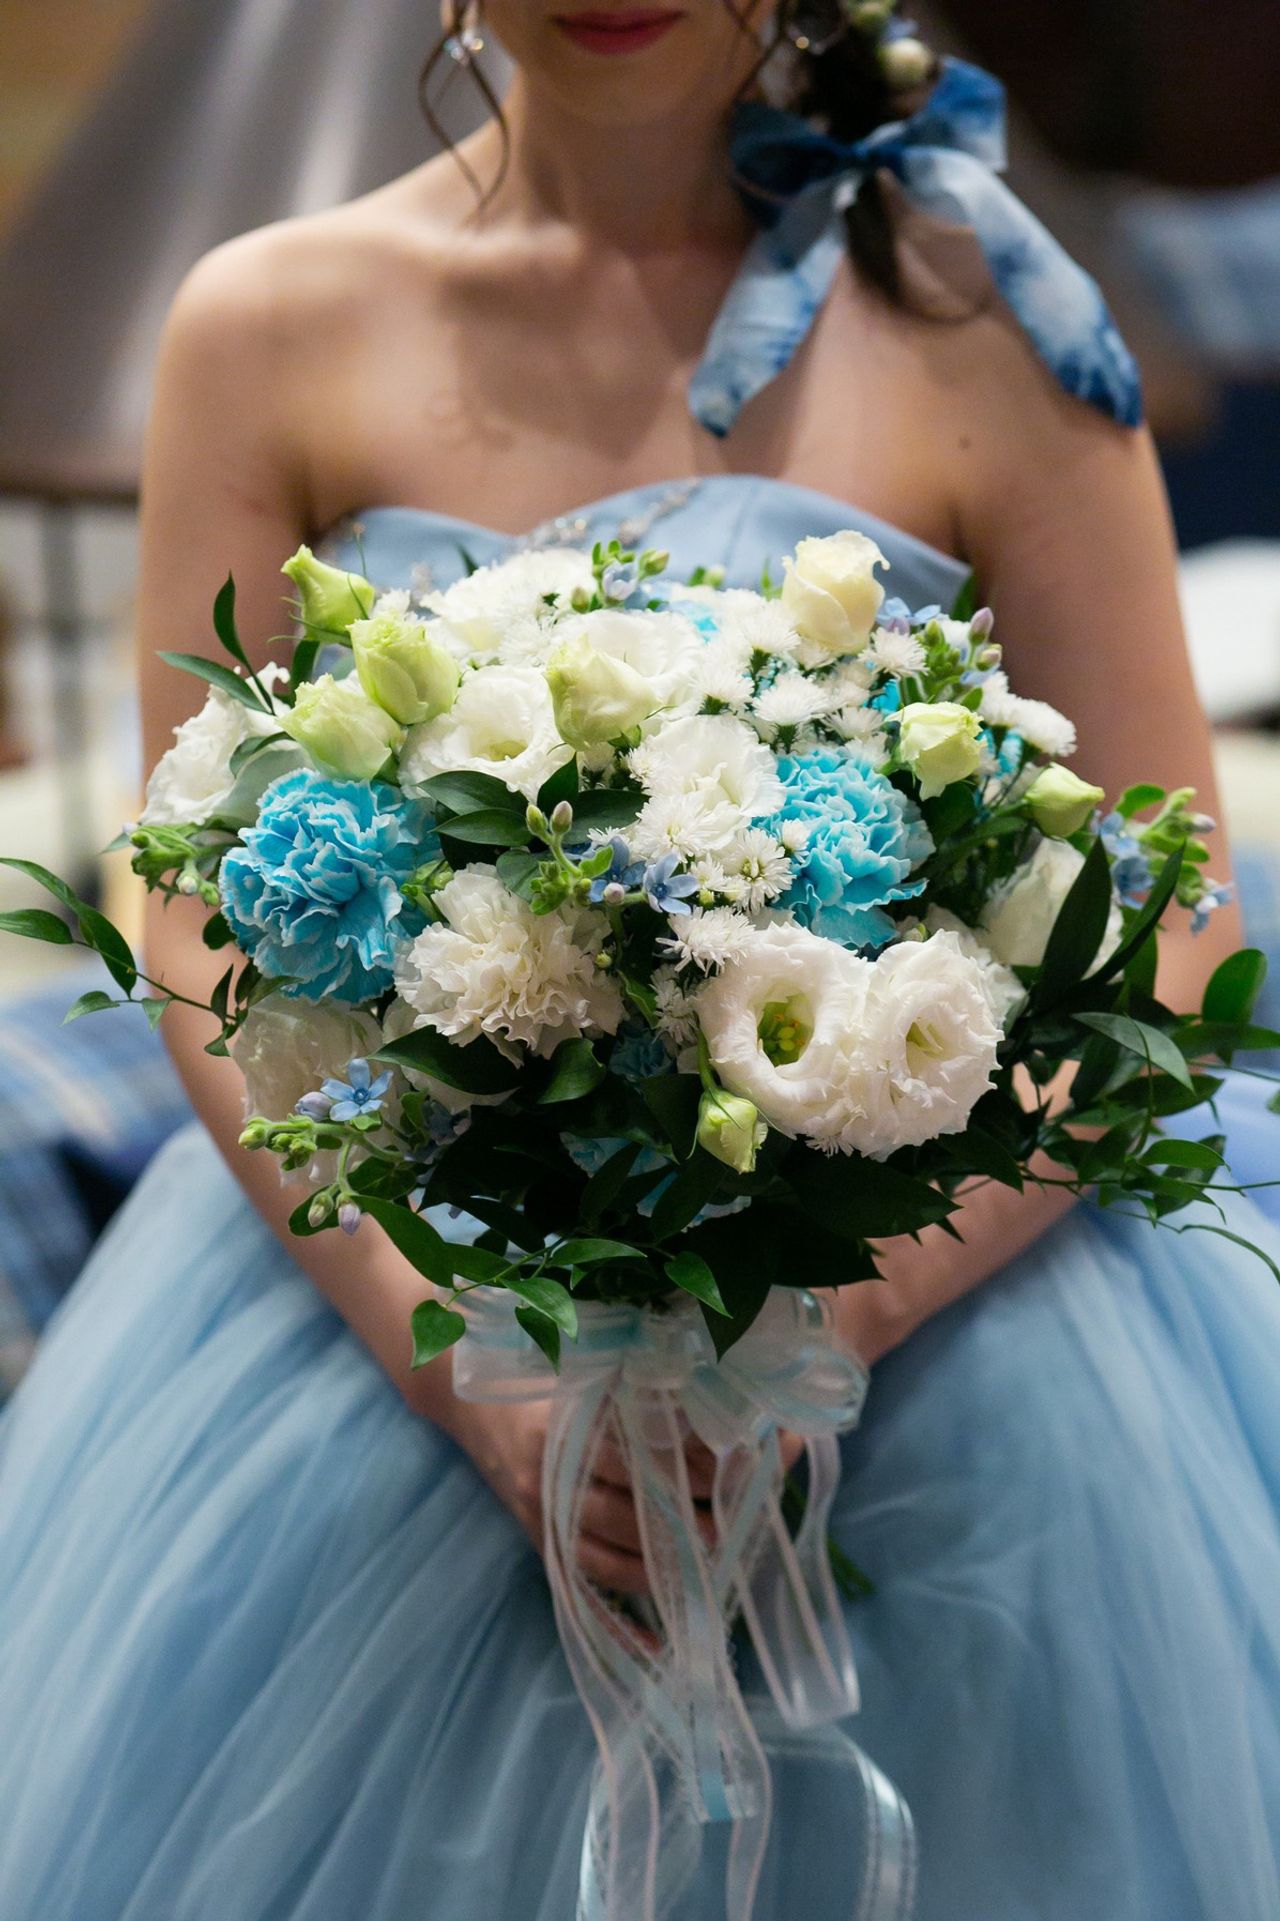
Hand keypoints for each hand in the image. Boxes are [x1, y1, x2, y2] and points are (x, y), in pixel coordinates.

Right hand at [448, 1397, 802, 1595]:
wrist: (470, 1404)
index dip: (683, 1471)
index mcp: (565, 1428)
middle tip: (726, 1532)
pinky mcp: (540, 1543)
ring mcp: (542, 1517)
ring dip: (658, 1570)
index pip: (634, 1459)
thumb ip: (634, 1385)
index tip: (728, 1476)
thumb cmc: (540, 1378)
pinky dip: (615, 1622)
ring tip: (705, 1570)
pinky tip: (652, 1644)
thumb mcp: (582, 1371)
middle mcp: (550, 1478)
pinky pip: (579, 1590)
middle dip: (679, 1529)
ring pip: (604, 1559)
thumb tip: (709, 1404)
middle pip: (622, 1516)